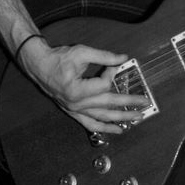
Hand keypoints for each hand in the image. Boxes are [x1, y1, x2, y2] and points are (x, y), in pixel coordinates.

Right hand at [18, 37, 148, 132]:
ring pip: (102, 118)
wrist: (39, 66)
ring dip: (121, 119)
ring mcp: (75, 110)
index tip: (114, 64)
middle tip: (144, 103)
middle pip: (108, 105)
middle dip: (128, 103)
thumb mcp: (81, 52)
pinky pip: (90, 124)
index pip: (104, 85)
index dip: (112, 73)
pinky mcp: (73, 112)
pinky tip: (117, 131)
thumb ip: (104, 56)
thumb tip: (123, 58)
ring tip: (136, 118)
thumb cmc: (58, 59)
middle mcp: (76, 103)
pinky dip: (104, 129)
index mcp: (77, 90)